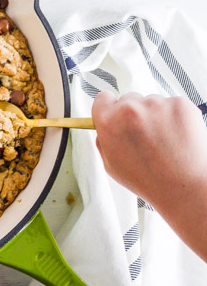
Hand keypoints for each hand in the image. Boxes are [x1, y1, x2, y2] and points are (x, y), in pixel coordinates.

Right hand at [93, 91, 206, 259]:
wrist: (183, 186)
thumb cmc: (148, 180)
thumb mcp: (110, 164)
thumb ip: (104, 140)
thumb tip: (105, 127)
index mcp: (108, 122)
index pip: (103, 98)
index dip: (109, 108)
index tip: (116, 114)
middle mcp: (130, 109)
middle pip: (128, 99)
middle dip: (133, 113)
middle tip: (143, 135)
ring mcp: (156, 104)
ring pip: (152, 102)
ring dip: (155, 115)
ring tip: (162, 140)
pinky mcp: (180, 104)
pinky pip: (172, 104)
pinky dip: (174, 116)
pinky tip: (175, 136)